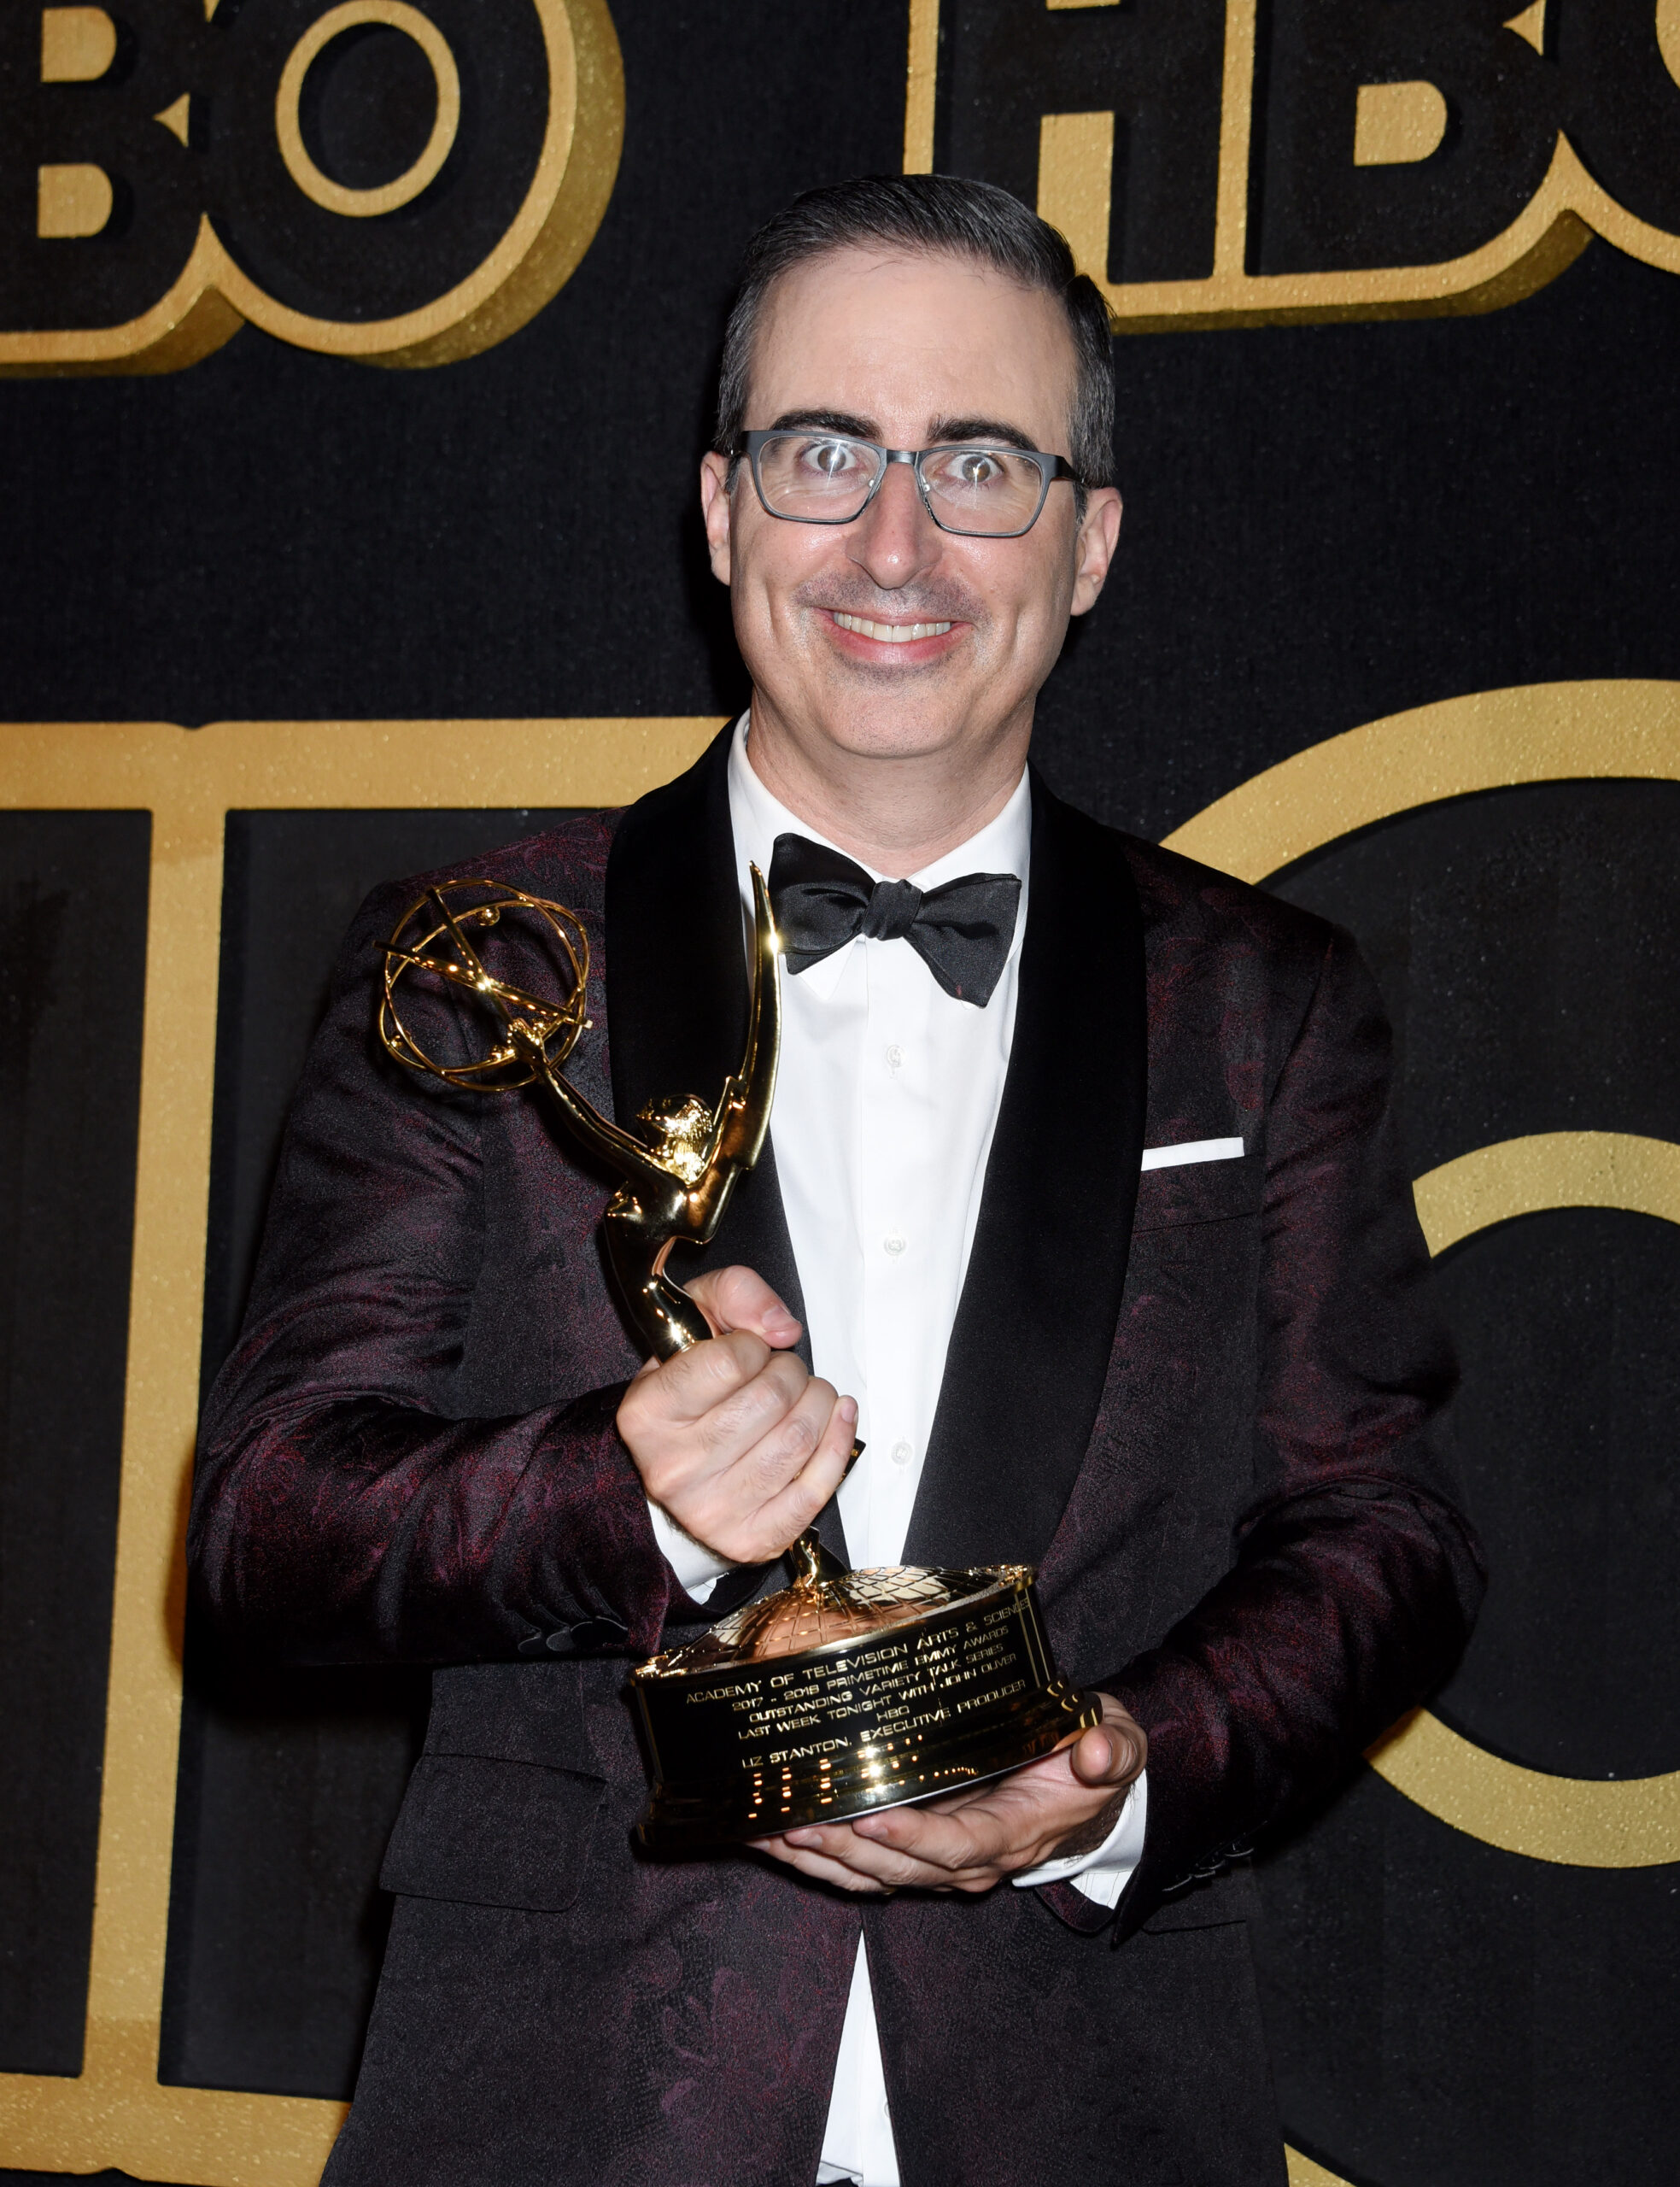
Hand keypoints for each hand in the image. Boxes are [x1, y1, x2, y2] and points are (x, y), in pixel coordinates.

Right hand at [617, 1265, 855, 1565]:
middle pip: (770, 1399)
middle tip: (785, 1372)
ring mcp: (711, 1509)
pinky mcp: (750, 1538)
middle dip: (793, 1372)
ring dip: (819, 1403)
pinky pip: (814, 1490)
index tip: (753, 1349)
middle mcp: (673, 1467)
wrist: (676, 1467)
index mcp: (647, 1414)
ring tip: (808, 1395)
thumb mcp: (692, 1323)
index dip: (755, 1344)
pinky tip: (836, 1420)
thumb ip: (733, 1294)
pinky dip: (838, 1445)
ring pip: (797, 1440)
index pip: (728, 1361)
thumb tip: (781, 1327)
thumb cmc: (688, 1393)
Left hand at [752, 1693, 1145, 1894]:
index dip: (913, 1838)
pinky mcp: (922, 1852)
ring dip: (820, 1860)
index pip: (960, 1844)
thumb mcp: (1116, 1744)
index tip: (867, 1816)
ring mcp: (944, 1862)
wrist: (1089, 1785)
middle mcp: (975, 1859)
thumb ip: (1110, 1750)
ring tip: (769, 1833)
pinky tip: (778, 1837)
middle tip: (794, 1823)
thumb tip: (1097, 1755)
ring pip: (875, 1875)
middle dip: (843, 1850)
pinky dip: (822, 1860)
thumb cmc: (1091, 1756)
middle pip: (901, 1867)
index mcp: (1016, 1833)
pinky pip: (866, 1868)